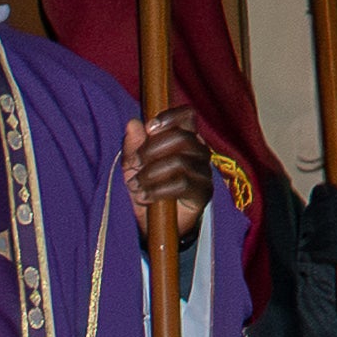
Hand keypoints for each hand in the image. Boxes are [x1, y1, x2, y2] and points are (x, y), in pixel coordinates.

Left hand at [125, 108, 218, 230]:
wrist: (154, 222)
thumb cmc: (147, 185)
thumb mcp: (133, 165)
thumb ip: (133, 145)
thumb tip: (132, 122)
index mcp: (185, 137)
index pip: (188, 115)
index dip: (170, 117)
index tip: (150, 127)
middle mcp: (199, 151)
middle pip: (181, 137)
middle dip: (151, 150)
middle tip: (134, 164)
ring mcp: (204, 171)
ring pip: (179, 161)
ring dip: (150, 173)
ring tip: (135, 185)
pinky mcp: (203, 192)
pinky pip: (182, 183)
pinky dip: (157, 189)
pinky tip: (144, 196)